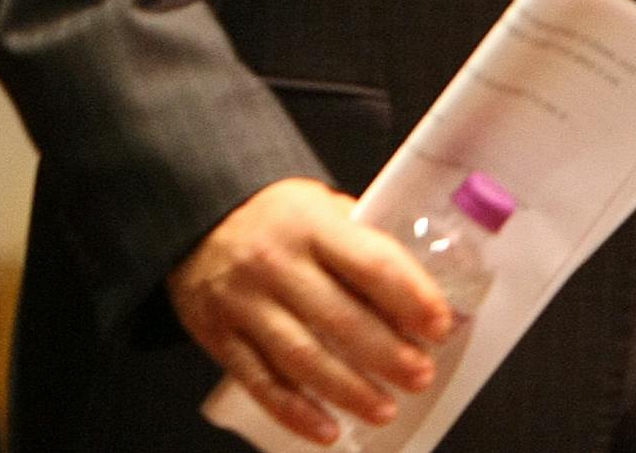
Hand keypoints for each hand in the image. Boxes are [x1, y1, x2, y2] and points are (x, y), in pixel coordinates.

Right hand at [168, 178, 453, 445]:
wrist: (197, 217)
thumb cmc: (276, 215)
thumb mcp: (319, 206)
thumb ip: (358, 240)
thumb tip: (415, 288)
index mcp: (311, 223)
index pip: (370, 262)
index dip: (411, 296)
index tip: (439, 324)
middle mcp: (277, 263)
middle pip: (340, 319)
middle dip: (387, 354)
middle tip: (421, 375)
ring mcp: (245, 303)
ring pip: (302, 358)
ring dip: (349, 391)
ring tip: (386, 409)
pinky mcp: (219, 337)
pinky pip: (261, 383)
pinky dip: (295, 413)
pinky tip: (328, 431)